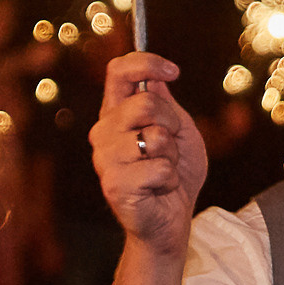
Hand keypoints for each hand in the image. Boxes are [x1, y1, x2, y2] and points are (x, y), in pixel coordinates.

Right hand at [92, 51, 205, 257]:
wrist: (171, 221)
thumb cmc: (174, 175)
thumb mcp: (180, 132)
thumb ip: (167, 105)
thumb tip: (155, 77)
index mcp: (115, 114)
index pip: (118, 72)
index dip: (146, 63)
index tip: (173, 71)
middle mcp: (103, 133)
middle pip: (145, 103)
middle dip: (172, 124)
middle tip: (171, 147)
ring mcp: (105, 159)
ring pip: (155, 137)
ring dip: (172, 156)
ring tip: (163, 171)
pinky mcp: (114, 185)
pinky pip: (159, 168)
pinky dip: (170, 179)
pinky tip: (159, 189)